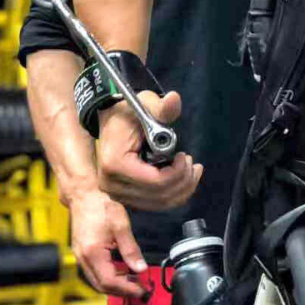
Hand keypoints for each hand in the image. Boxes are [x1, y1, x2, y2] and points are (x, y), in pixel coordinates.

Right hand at [69, 187, 148, 298]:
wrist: (84, 196)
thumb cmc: (101, 207)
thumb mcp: (121, 226)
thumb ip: (131, 250)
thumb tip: (141, 268)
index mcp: (93, 253)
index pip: (109, 282)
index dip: (127, 289)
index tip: (142, 291)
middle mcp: (83, 259)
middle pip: (102, 286)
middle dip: (122, 291)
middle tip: (141, 290)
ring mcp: (81, 257)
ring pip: (97, 281)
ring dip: (116, 285)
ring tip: (135, 281)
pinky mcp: (82, 254)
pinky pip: (95, 272)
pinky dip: (109, 276)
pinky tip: (122, 272)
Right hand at [96, 91, 202, 210]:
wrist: (111, 123)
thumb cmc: (129, 114)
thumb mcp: (146, 105)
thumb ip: (162, 108)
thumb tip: (174, 99)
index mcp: (115, 164)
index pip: (156, 182)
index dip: (177, 172)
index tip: (184, 156)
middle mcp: (112, 185)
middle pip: (160, 196)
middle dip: (184, 181)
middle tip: (192, 163)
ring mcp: (118, 194)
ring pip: (160, 204)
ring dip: (182, 189)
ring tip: (190, 170)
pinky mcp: (126, 198)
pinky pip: (156, 204)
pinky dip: (174, 193)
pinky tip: (181, 177)